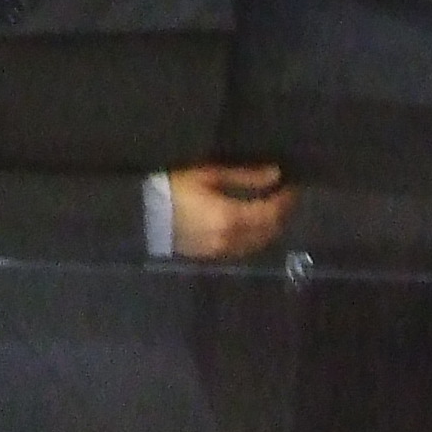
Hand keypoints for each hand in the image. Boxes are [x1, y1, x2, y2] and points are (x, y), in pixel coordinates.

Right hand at [167, 161, 293, 259]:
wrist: (139, 215)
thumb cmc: (172, 187)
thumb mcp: (207, 175)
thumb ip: (243, 176)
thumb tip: (275, 175)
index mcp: (231, 218)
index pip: (270, 213)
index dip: (285, 200)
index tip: (292, 186)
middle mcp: (230, 240)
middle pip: (268, 232)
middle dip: (281, 215)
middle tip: (284, 197)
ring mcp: (220, 252)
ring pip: (256, 244)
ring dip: (268, 228)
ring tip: (269, 209)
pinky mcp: (210, 256)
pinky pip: (241, 249)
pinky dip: (253, 237)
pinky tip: (250, 224)